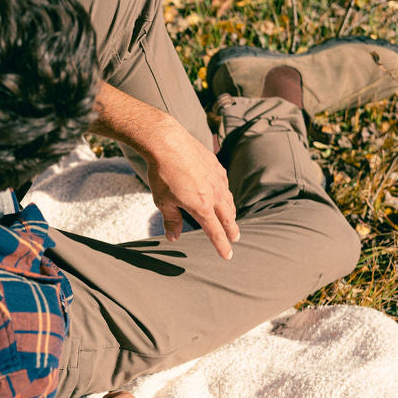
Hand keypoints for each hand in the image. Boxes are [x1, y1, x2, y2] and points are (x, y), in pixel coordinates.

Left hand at [92, 84, 238, 259]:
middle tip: (235, 238)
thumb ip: (171, 221)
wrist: (167, 142)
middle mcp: (214, 194)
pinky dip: (225, 193)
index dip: (222, 246)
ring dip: (230, 213)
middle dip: (232, 231)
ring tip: (230, 219)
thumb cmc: (162, 174)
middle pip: (228, 218)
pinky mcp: (216, 166)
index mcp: (202, 207)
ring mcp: (217, 179)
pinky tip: (222, 194)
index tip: (227, 255)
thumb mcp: (163, 201)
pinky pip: (224, 184)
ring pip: (228, 200)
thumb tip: (174, 237)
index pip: (215, 232)